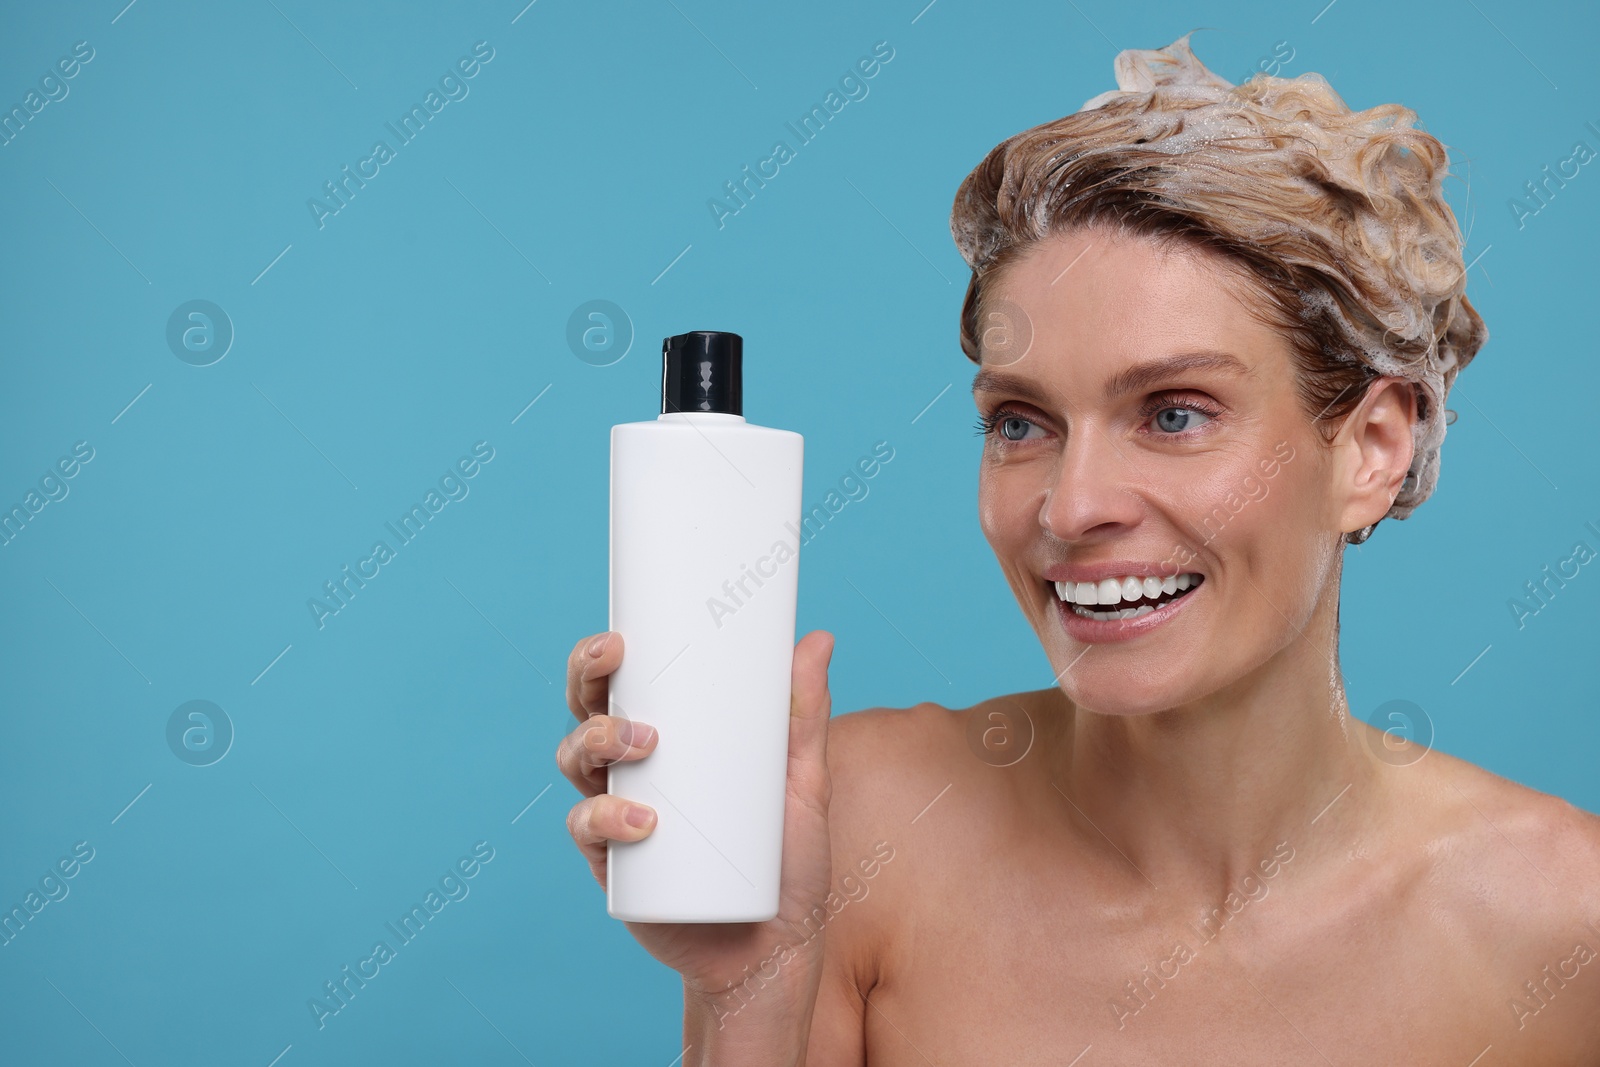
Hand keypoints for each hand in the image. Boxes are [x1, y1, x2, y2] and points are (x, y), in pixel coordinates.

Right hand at [557, 628, 838, 1008]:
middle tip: (615, 662)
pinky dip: (605, 817)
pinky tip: (640, 818)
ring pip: (577, 763)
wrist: (773, 952)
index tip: (619, 636)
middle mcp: (631, 775)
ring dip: (598, 741)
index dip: (602, 656)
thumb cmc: (785, 864)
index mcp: (667, 745)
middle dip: (586, 680)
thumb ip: (806, 717)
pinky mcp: (615, 868)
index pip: (620, 686)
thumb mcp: (803, 786)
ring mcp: (617, 819)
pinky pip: (588, 832)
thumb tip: (819, 639)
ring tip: (643, 742)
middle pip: (586, 713)